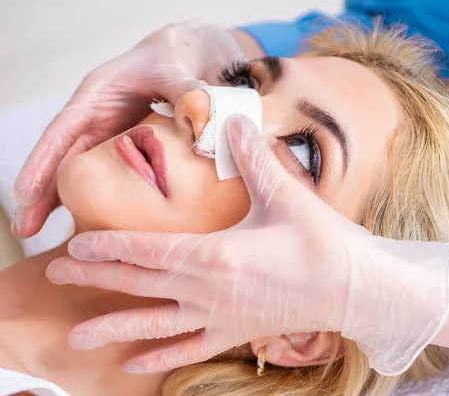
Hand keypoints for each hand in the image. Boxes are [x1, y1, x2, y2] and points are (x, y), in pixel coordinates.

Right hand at [12, 22, 245, 236]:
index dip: (44, 160)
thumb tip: (200, 127)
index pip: (64, 128)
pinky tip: (87, 222)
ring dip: (60, 199)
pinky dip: (95, 195)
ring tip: (35, 234)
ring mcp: (107, 133)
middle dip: (41, 191)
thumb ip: (187, 93)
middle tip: (24, 229)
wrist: (187, 56)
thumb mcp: (178, 70)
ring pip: (79, 168)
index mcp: (99, 95)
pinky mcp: (124, 147)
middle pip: (62, 155)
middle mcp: (96, 116)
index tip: (24, 193)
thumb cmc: (175, 58)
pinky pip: (106, 173)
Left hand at [46, 116, 448, 375]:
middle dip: (96, 279)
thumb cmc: (323, 243)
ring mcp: (220, 316)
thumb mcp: (286, 195)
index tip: (75, 246)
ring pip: (155, 324)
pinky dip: (159, 358)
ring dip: (115, 327)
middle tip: (56, 277)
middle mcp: (209, 290)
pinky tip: (131, 365)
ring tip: (79, 337)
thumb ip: (254, 158)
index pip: (147, 250)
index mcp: (216, 255)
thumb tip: (234, 118)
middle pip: (140, 285)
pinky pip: (189, 349)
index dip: (108, 247)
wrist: (357, 290)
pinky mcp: (236, 332)